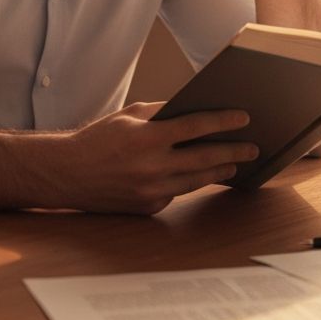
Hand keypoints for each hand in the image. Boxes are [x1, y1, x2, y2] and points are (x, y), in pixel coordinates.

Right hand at [56, 102, 257, 214]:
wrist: (68, 174)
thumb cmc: (99, 139)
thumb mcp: (129, 116)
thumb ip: (162, 113)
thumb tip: (195, 111)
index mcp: (147, 138)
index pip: (195, 126)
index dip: (223, 121)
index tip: (244, 117)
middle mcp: (152, 167)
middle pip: (204, 158)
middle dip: (233, 151)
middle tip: (252, 147)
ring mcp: (151, 191)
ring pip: (196, 180)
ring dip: (219, 170)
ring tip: (234, 163)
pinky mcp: (149, 208)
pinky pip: (176, 193)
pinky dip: (188, 182)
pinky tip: (201, 175)